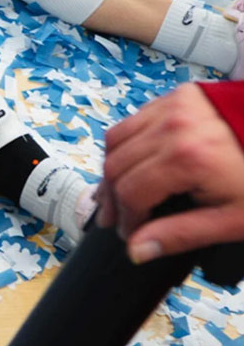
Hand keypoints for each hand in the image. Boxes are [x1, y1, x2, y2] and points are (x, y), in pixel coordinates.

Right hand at [98, 85, 243, 261]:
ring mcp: (173, 106)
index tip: (131, 234)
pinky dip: (128, 143)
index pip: (131, 193)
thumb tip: (137, 250)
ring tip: (119, 192)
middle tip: (118, 218)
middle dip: (113, 198)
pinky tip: (137, 164)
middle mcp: (173, 126)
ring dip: (114, 168)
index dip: (127, 220)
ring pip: (116, 140)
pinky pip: (134, 121)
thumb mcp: (232, 219)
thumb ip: (181, 235)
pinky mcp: (177, 96)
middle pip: (116, 166)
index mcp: (188, 158)